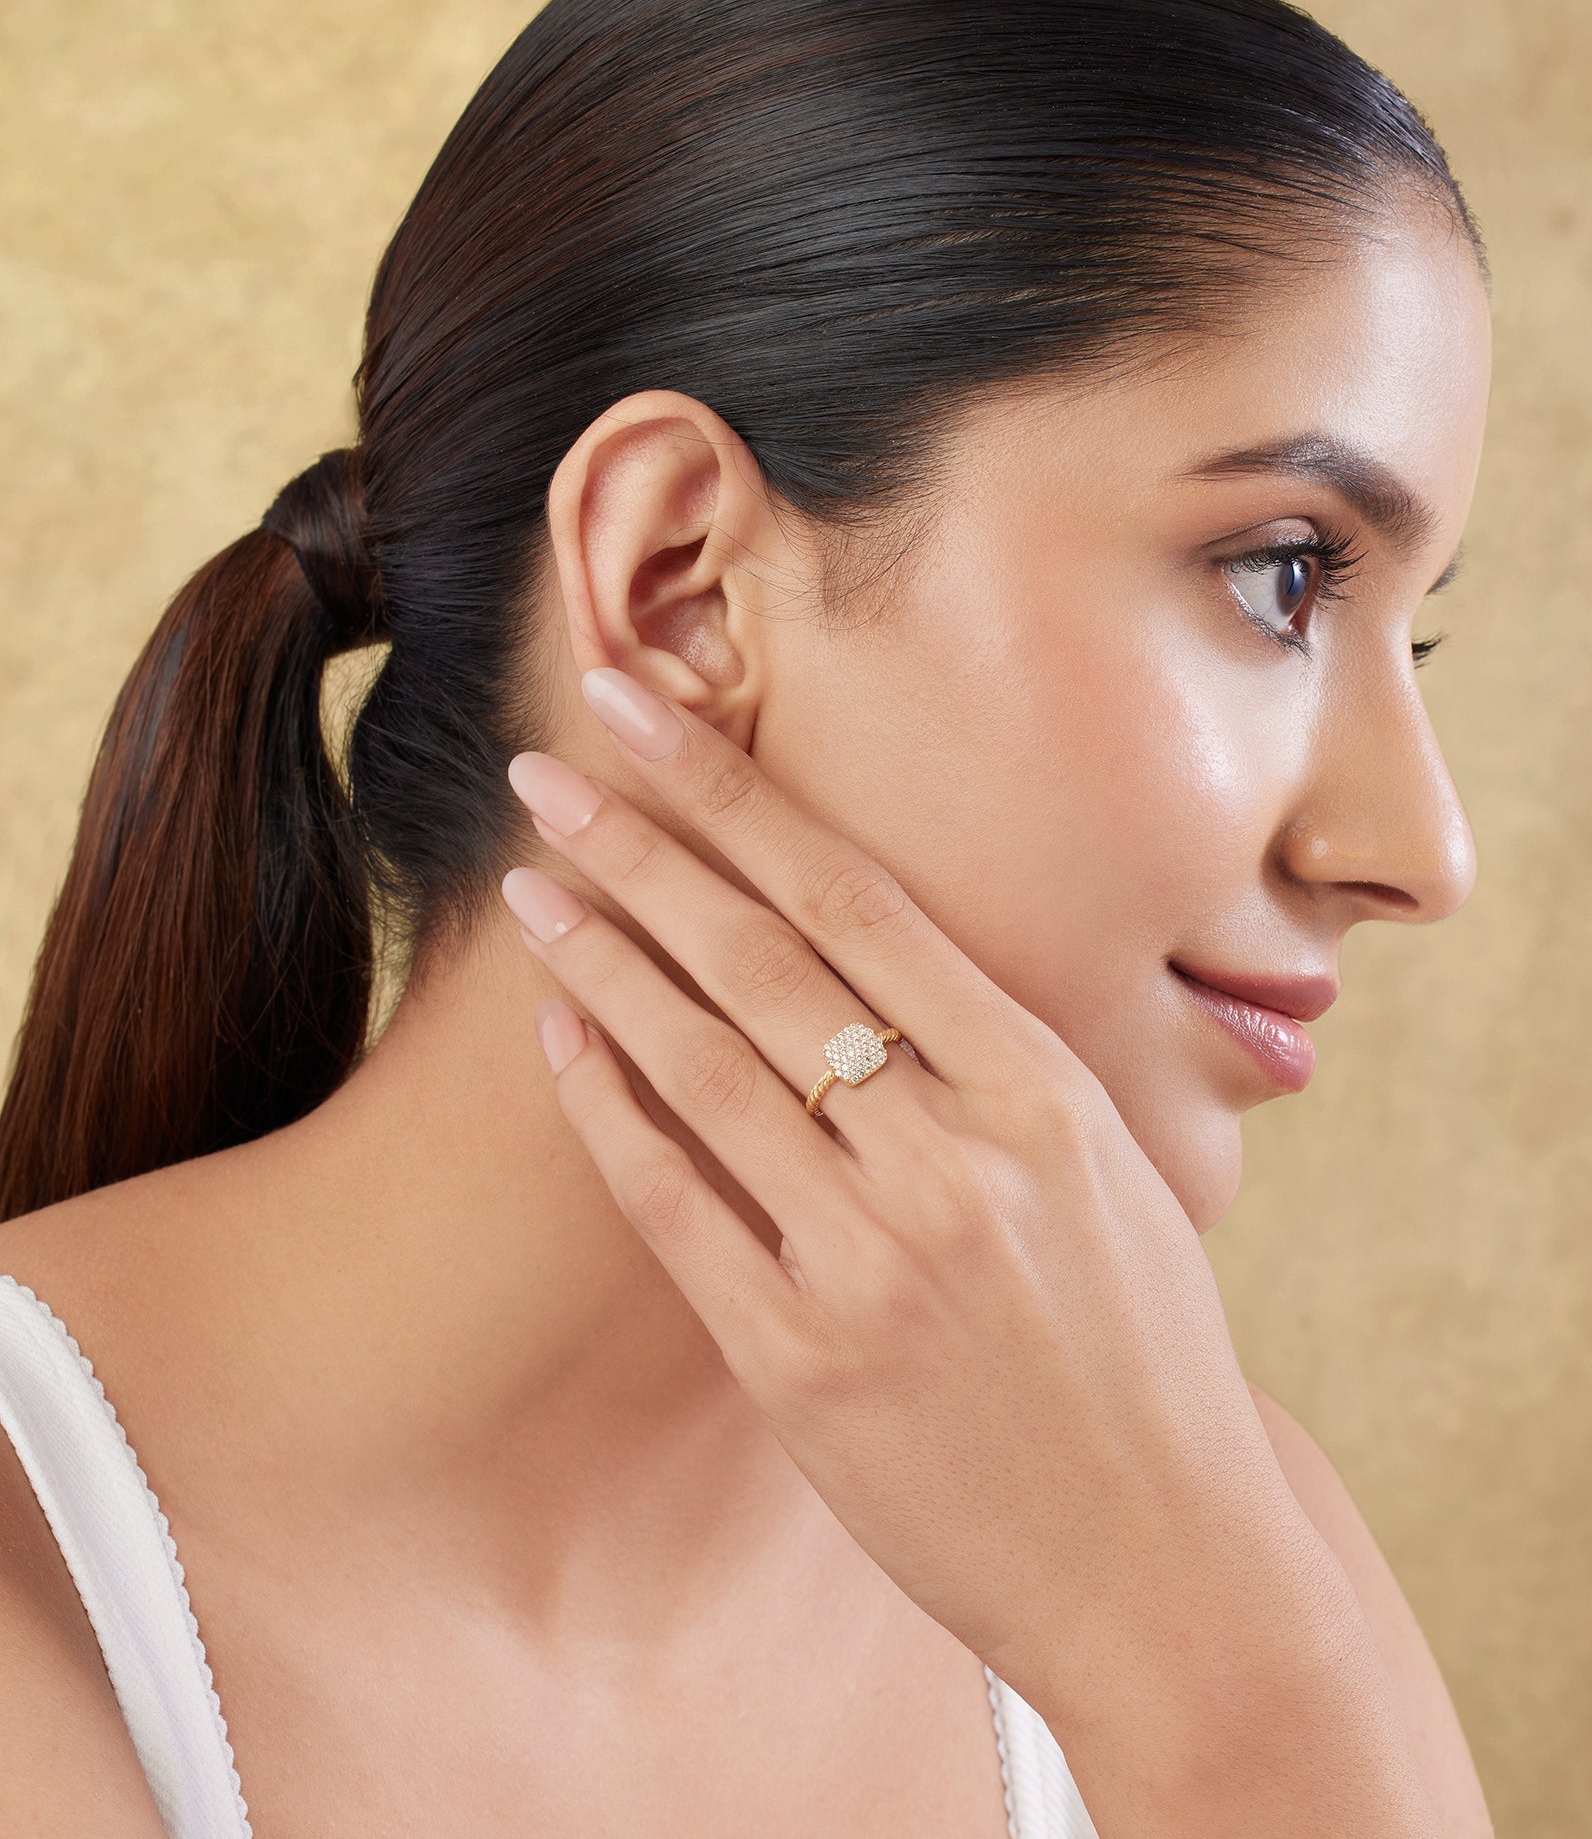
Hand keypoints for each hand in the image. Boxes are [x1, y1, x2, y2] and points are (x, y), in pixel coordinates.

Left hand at [500, 665, 1437, 1835]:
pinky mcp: (799, 1359)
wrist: (1166, 1565)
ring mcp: (870, 1258)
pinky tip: (559, 1041)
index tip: (645, 713)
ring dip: (602, 961)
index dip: (732, 792)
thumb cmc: (1146, 1356)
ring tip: (532, 891)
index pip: (853, 895)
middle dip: (637, 846)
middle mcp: (952, 1154)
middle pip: (759, 956)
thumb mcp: (1116, 1171)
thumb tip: (891, 961)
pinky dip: (608, 1112)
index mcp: (1039, 1086)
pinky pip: (675, 1204)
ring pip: (701, 1064)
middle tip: (546, 773)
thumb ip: (1007, 1065)